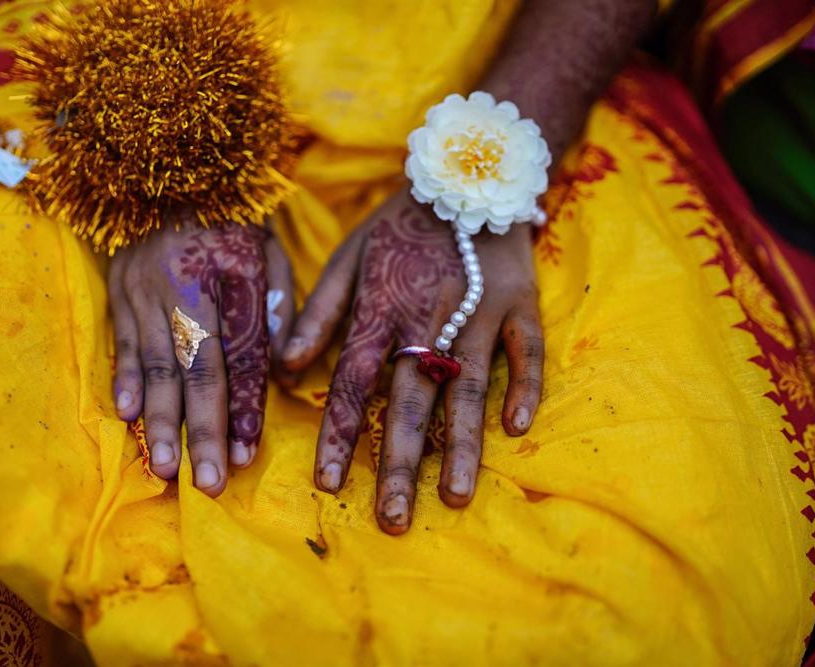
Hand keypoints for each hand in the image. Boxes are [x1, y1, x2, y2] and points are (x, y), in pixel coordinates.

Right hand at [109, 221, 293, 494]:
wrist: (169, 166)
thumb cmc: (232, 217)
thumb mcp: (269, 250)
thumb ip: (279, 305)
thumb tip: (283, 367)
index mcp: (233, 276)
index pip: (241, 356)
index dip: (246, 407)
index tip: (250, 454)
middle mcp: (186, 289)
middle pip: (197, 372)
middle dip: (204, 432)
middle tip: (210, 484)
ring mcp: (145, 291)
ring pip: (156, 367)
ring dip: (160, 422)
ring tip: (164, 469)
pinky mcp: (118, 291)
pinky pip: (123, 344)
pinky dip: (126, 382)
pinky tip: (128, 418)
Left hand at [280, 192, 542, 533]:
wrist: (464, 174)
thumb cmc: (398, 226)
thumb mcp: (347, 257)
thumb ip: (318, 312)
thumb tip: (286, 368)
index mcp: (382, 311)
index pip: (355, 383)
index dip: (340, 434)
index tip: (328, 485)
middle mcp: (428, 319)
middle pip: (411, 400)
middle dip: (399, 462)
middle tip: (393, 519)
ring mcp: (479, 312)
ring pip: (469, 386)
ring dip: (461, 443)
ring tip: (455, 496)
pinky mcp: (520, 304)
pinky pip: (527, 351)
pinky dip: (524, 385)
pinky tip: (515, 428)